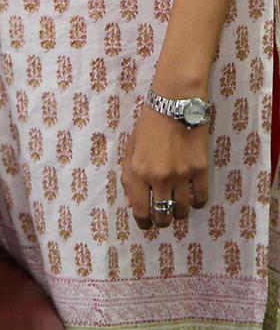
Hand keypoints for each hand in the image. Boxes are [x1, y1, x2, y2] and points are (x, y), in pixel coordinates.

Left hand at [121, 104, 209, 230]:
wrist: (174, 105)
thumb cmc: (148, 125)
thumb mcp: (131, 148)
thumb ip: (128, 176)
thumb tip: (132, 203)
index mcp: (138, 171)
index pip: (140, 210)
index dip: (143, 222)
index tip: (145, 224)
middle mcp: (159, 177)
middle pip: (163, 216)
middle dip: (161, 220)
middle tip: (162, 217)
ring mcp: (181, 175)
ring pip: (183, 212)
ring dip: (179, 213)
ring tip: (176, 206)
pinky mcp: (201, 171)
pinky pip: (201, 200)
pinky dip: (196, 203)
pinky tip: (192, 197)